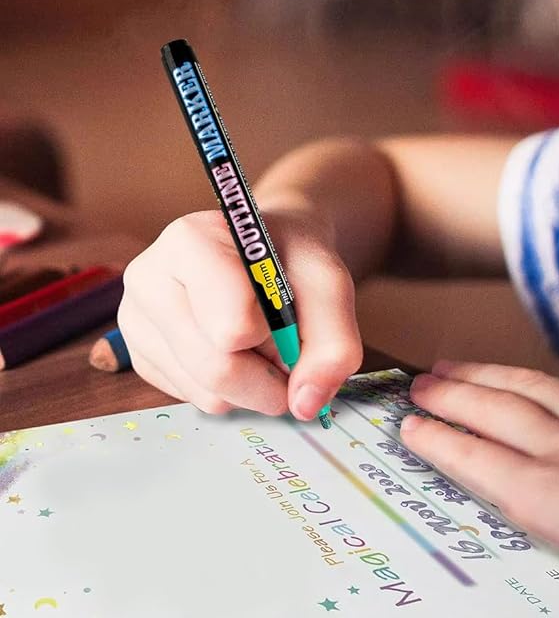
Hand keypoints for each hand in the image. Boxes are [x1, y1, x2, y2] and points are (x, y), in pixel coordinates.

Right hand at [118, 209, 361, 418]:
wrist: (264, 254)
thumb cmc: (291, 261)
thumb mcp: (330, 286)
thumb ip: (334, 344)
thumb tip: (305, 405)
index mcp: (190, 242)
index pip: (233, 328)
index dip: (275, 333)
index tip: (284, 308)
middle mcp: (148, 278)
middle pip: (217, 370)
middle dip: (268, 375)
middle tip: (286, 347)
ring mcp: (136, 320)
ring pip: (206, 394)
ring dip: (252, 384)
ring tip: (259, 341)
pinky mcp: (140, 355)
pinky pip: (194, 399)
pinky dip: (230, 390)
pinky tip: (234, 351)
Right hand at [400, 360, 558, 605]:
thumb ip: (550, 517)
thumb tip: (518, 496)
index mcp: (554, 497)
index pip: (475, 459)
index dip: (437, 439)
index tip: (408, 426)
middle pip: (493, 411)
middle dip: (450, 395)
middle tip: (420, 384)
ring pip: (530, 387)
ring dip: (486, 375)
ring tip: (455, 366)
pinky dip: (544, 380)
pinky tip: (535, 378)